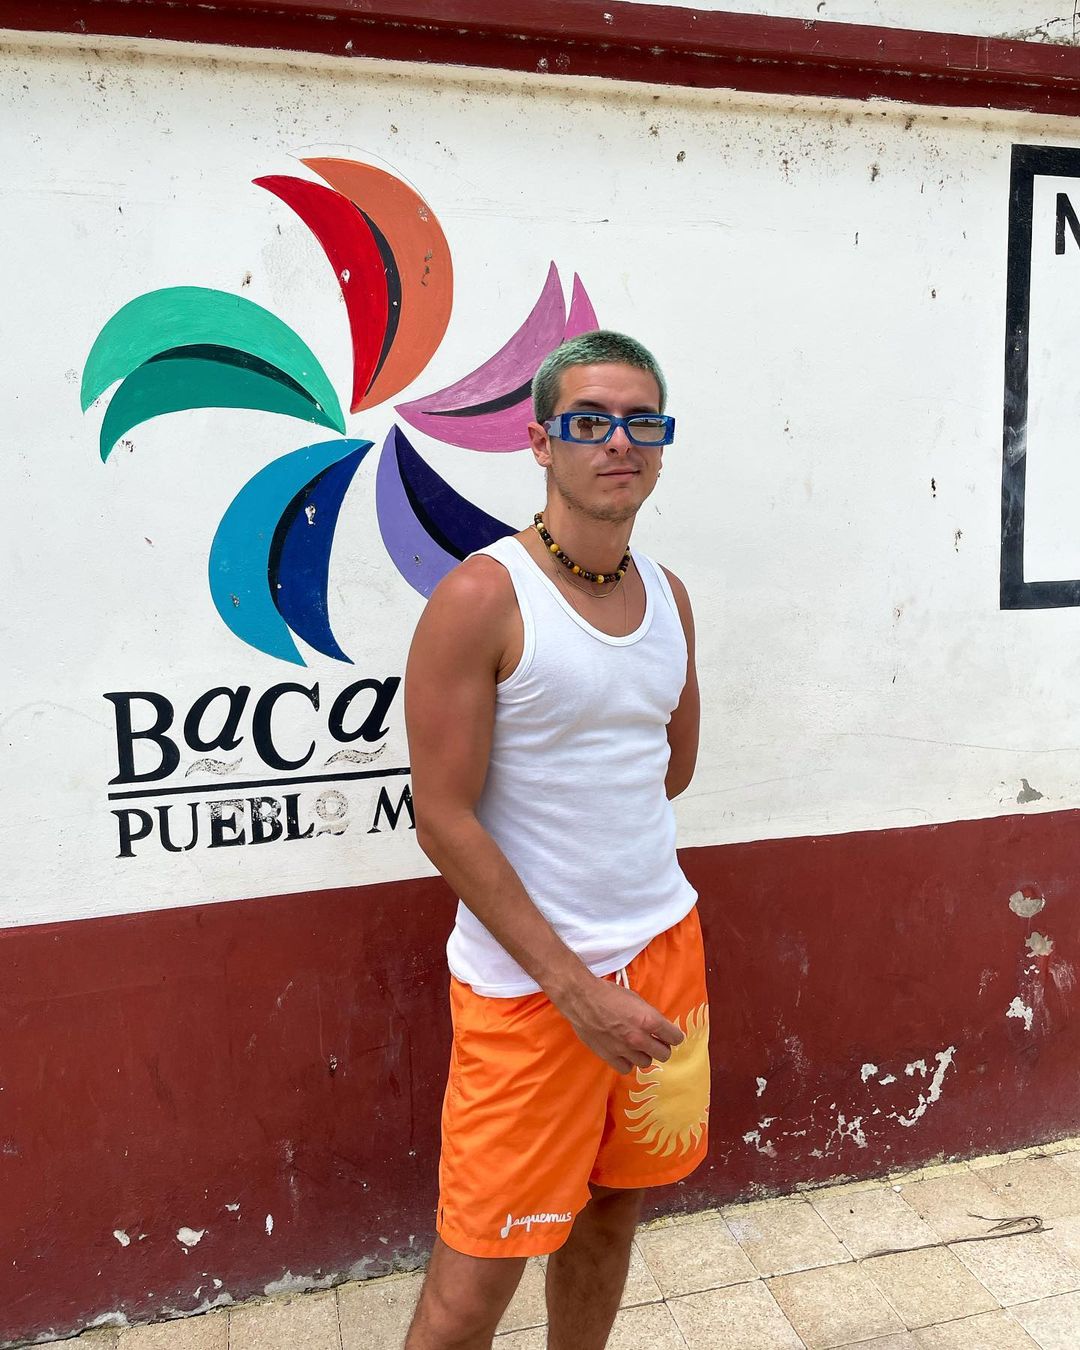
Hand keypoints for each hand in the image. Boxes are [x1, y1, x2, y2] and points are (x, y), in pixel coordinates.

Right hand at [555, 975, 684, 1074]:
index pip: (676, 1038)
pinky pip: (627, 1068)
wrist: (582, 998)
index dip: (673, 1035)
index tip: (669, 1035)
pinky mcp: (610, 1057)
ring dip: (644, 1054)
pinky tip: (623, 1052)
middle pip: (664, 1054)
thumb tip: (659, 1028)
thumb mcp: (636, 1000)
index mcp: (649, 1020)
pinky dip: (627, 1061)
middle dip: (662, 1047)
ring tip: (635, 1045)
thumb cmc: (609, 994)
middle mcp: (640, 1038)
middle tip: (654, 1040)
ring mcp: (625, 1050)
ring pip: (646, 1063)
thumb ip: (649, 1016)